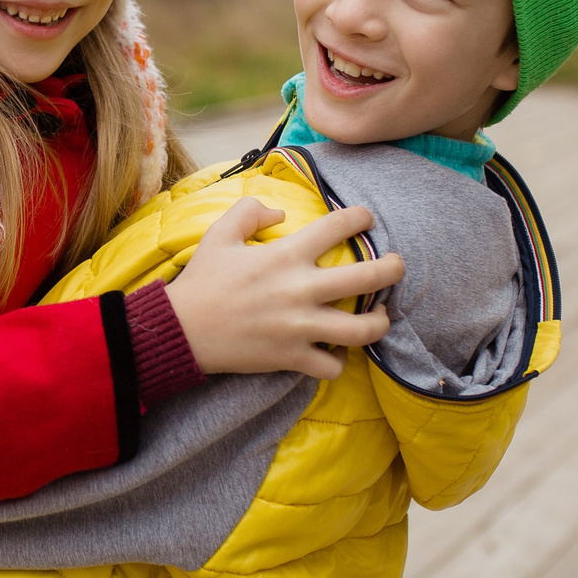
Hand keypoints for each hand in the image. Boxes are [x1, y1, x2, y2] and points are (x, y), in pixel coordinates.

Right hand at [164, 200, 402, 379]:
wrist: (181, 330)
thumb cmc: (202, 281)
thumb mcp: (219, 234)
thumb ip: (250, 212)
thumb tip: (281, 214)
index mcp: (285, 255)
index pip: (337, 226)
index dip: (360, 217)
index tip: (366, 218)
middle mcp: (300, 290)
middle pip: (369, 277)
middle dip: (393, 268)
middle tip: (396, 266)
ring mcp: (300, 327)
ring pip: (362, 329)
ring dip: (378, 322)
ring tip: (378, 315)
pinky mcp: (292, 357)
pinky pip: (333, 366)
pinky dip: (337, 361)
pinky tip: (334, 351)